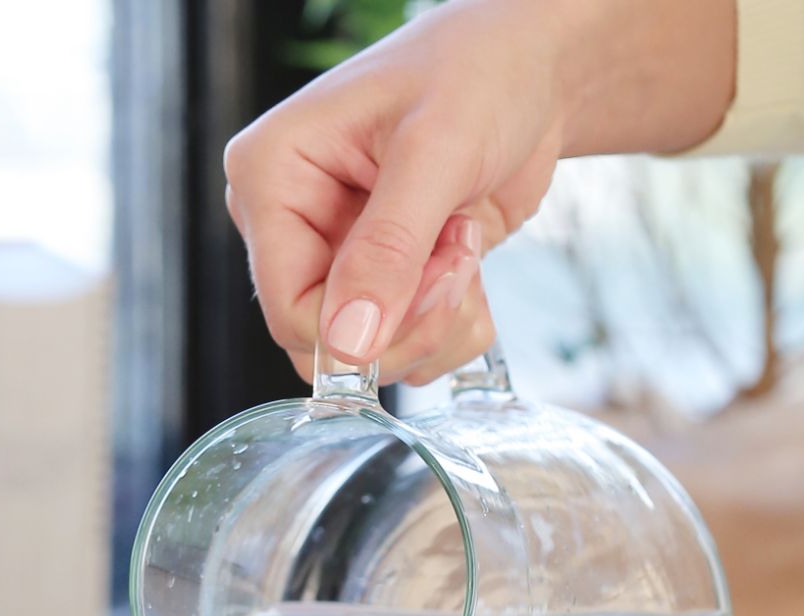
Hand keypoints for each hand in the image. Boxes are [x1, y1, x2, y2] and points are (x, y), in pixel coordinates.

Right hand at [223, 0, 734, 386]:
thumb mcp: (436, 151)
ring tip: (465, 245)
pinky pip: (405, 350)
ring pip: (368, 356)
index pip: (288, 308)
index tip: (434, 278)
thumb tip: (349, 341)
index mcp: (272, 178)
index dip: (362, 324)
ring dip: (438, 323)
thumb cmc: (478, 71)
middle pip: (325, 344)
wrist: (531, 72)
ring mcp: (337, 256)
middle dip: (408, 323)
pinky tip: (469, 265)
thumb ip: (389, 249)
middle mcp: (294, 224)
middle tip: (456, 261)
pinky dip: (452, 327)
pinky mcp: (382, 280)